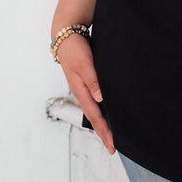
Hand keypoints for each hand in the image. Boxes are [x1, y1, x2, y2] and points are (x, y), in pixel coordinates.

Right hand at [56, 33, 115, 154]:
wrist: (67, 35)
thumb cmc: (75, 49)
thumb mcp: (84, 64)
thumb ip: (93, 80)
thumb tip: (101, 98)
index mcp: (81, 91)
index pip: (95, 116)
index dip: (104, 132)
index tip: (113, 147)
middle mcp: (83, 92)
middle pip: (95, 117)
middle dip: (104, 132)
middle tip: (114, 146)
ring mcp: (85, 86)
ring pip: (96, 108)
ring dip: (104, 121)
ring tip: (114, 132)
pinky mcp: (88, 79)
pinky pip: (97, 98)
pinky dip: (104, 107)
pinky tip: (111, 108)